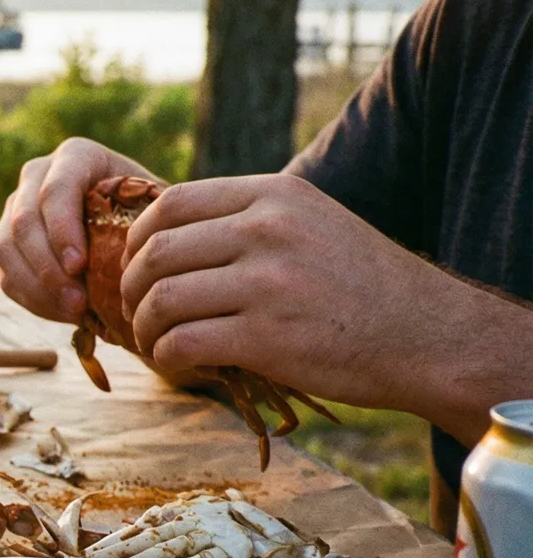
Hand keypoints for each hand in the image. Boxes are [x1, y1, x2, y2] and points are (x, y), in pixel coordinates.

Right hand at [0, 137, 156, 323]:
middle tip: (79, 303)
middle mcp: (37, 175)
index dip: (62, 229)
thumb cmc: (153, 215)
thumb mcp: (160, 208)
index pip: (56, 190)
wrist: (133, 225)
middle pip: (25, 221)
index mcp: (76, 156)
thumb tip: (144, 252)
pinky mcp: (9, 243)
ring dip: (38, 286)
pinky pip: (7, 273)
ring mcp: (16, 208)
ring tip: (74, 312)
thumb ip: (153, 218)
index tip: (79, 266)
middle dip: (49, 267)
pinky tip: (64, 313)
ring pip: (6, 248)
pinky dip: (33, 298)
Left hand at [115, 173, 502, 427]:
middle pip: (156, 252)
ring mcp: (268, 283)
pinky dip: (167, 357)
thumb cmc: (360, 285)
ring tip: (154, 342)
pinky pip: (182, 344)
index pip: (170, 203)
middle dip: (129, 287)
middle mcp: (268, 230)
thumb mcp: (311, 223)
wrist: (427, 336)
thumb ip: (248, 219)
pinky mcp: (268, 337)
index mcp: (274, 195)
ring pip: (161, 300)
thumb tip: (167, 231)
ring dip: (144, 328)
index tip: (134, 267)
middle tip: (133, 312)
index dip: (135, 238)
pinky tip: (181, 363)